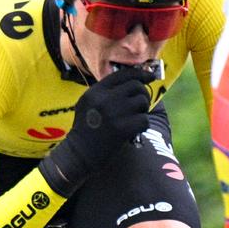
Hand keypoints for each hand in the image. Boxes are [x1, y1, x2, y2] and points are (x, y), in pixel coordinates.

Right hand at [37, 65, 155, 195]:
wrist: (78, 154)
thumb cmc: (85, 129)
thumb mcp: (87, 103)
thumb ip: (105, 92)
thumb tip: (134, 81)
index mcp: (95, 91)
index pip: (123, 74)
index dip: (140, 74)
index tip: (150, 77)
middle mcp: (104, 99)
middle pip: (136, 86)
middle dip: (143, 94)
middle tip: (140, 104)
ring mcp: (114, 113)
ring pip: (142, 102)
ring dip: (143, 110)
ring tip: (134, 118)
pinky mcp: (122, 128)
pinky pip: (144, 120)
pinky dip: (142, 125)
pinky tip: (133, 131)